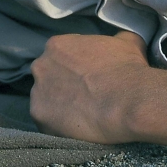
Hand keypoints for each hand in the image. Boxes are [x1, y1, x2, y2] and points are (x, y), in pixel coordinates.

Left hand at [29, 30, 149, 143]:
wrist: (128, 101)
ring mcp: (37, 92)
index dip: (74, 69)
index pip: (60, 57)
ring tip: (82, 116)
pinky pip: (46, 122)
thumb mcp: (127, 43)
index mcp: (56, 45)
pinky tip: (77, 128)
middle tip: (84, 98)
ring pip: (45, 101)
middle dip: (62, 86)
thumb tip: (121, 39)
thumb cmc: (127, 69)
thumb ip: (117, 38)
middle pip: (48, 77)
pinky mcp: (39, 116)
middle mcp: (41, 66)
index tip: (87, 79)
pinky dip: (59, 126)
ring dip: (59, 107)